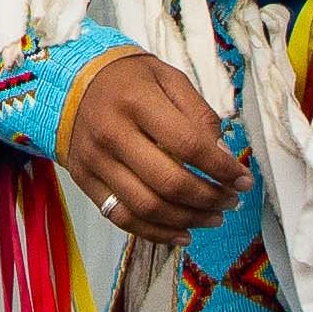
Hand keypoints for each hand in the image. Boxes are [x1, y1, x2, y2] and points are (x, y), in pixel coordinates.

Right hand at [61, 52, 247, 242]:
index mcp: (137, 101)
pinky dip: (156, 233)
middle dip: (210, 198)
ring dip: (188, 220)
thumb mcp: (167, 77)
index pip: (189, 145)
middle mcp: (112, 133)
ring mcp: (95, 161)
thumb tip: (222, 155)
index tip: (243, 179)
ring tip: (213, 218)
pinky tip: (182, 234)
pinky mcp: (85, 181)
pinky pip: (122, 218)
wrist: (68, 81)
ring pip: (148, 207)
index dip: (222, 168)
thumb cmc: (127, 78)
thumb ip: (198, 114)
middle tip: (231, 201)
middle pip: (169, 182)